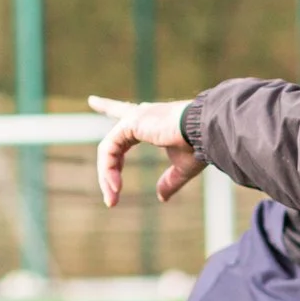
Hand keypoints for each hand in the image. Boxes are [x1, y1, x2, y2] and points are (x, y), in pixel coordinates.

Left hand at [90, 96, 205, 206]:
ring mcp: (135, 118)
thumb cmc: (200, 145)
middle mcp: (142, 115)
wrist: (207, 131)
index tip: (92, 100)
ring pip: (110, 151)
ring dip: (108, 177)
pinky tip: (115, 187)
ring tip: (113, 200)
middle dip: (108, 170)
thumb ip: (170, 181)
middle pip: (113, 140)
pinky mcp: (130, 124)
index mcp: (153, 121)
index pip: (126, 113)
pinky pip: (110, 150)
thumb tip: (161, 198)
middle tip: (111, 200)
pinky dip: (108, 170)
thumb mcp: (184, 168)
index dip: (109, 107)